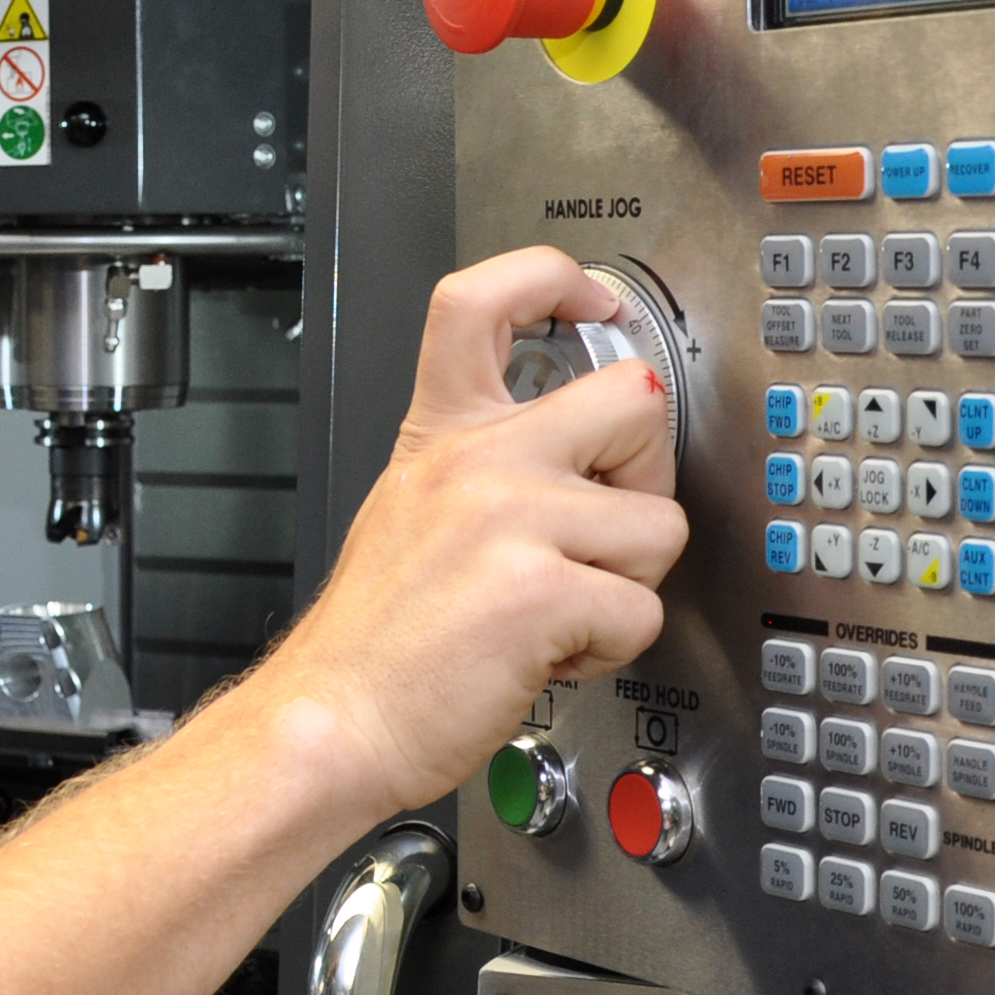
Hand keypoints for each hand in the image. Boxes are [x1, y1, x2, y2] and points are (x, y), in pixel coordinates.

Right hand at [251, 246, 688, 817]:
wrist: (334, 717)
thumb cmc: (375, 637)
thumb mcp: (408, 504)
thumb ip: (481, 461)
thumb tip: (581, 452)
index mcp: (442, 433)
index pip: (483, 298)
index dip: (554, 277)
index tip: (593, 300)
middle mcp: (479, 461)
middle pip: (635, 397)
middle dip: (648, 470)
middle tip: (605, 520)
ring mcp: (512, 520)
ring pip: (660, 525)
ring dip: (628, 582)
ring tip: (562, 608)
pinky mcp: (542, 590)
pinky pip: (642, 611)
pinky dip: (609, 649)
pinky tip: (551, 652)